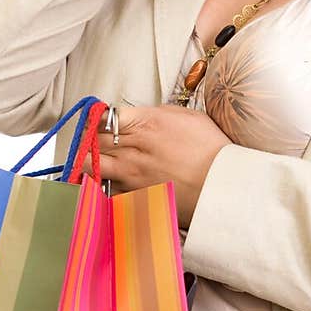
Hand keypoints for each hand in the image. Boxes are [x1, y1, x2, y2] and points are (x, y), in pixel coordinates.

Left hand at [82, 103, 232, 228]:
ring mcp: (130, 175)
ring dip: (88, 164)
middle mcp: (133, 148)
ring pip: (87, 167)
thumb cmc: (211, 150)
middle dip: (88, 141)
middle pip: (89, 140)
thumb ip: (156, 113)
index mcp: (146, 123)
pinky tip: (106, 187)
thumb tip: (138, 115)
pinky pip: (102, 191)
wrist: (223, 186)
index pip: (101, 116)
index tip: (99, 123)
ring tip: (96, 164)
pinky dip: (99, 188)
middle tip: (95, 144)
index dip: (95, 119)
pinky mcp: (133, 197)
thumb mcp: (187, 117)